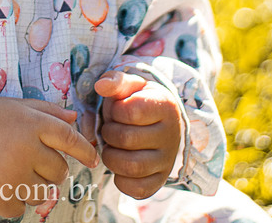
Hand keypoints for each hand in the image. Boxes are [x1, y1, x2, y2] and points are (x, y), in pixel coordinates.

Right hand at [0, 97, 97, 217]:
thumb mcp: (15, 106)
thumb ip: (46, 110)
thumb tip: (73, 117)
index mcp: (32, 124)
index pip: (70, 140)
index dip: (85, 151)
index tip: (93, 159)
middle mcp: (27, 149)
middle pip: (59, 171)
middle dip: (49, 169)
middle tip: (26, 161)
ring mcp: (13, 175)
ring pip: (42, 193)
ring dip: (31, 186)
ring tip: (9, 172)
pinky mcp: (0, 197)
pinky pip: (21, 208)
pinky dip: (12, 201)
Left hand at [94, 71, 183, 199]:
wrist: (159, 122)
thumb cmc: (138, 101)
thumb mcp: (131, 85)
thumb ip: (116, 81)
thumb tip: (100, 86)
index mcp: (165, 106)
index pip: (130, 111)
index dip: (114, 110)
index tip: (117, 109)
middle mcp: (171, 136)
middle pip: (126, 139)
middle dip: (108, 133)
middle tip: (111, 128)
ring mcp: (167, 161)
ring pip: (131, 167)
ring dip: (111, 156)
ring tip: (113, 146)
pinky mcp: (159, 181)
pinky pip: (136, 189)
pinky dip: (120, 180)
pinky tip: (120, 163)